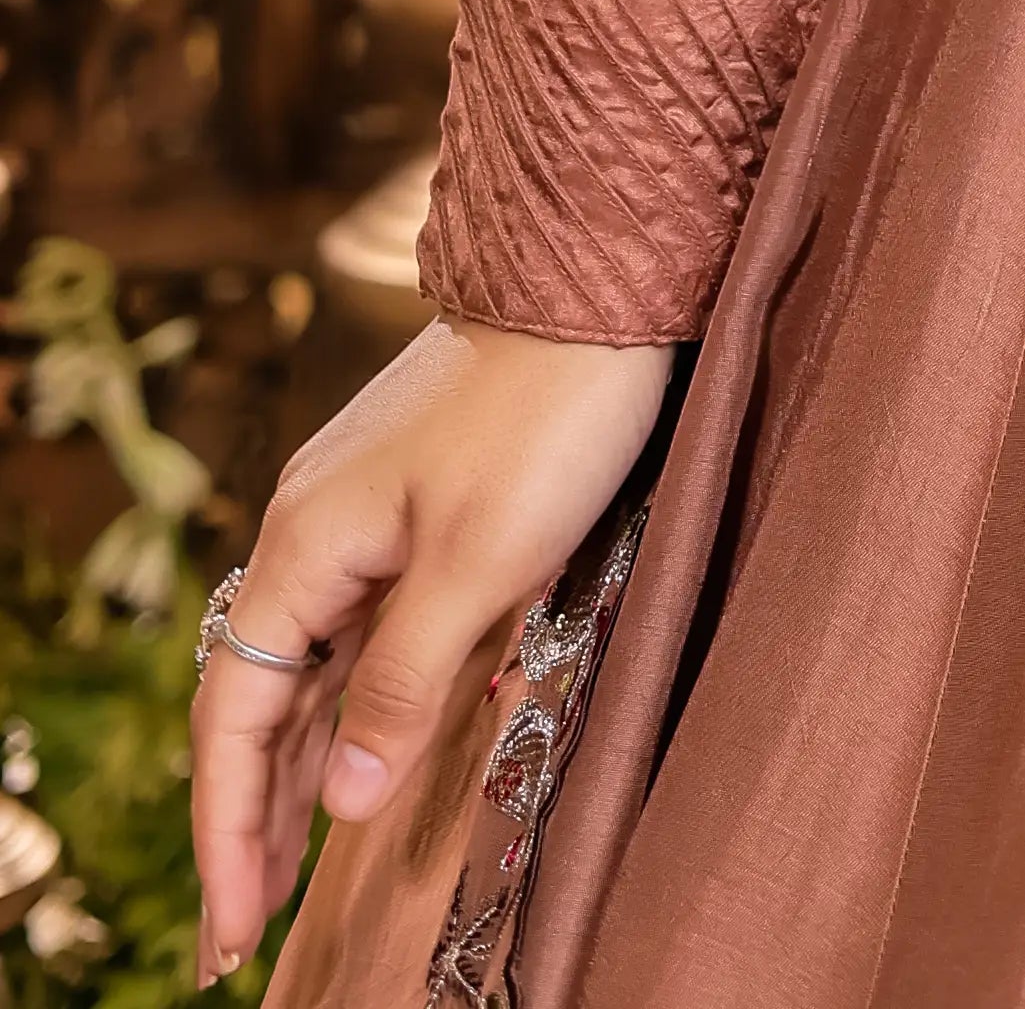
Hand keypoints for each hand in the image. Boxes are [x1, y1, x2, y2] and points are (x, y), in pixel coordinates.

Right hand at [188, 319, 671, 976]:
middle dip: (248, 817)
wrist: (603, 281)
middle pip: (260, 700)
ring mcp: (362, 515)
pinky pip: (360, 629)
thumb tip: (343, 804)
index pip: (240, 716)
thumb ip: (403, 684)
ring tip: (288, 877)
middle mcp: (314, 532)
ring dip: (299, 770)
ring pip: (312, 669)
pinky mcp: (416, 503)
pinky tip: (361, 761)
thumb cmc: (548, 414)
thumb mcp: (481, 564)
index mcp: (307, 546)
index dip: (228, 828)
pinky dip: (352, 705)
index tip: (229, 931)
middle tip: (242, 936)